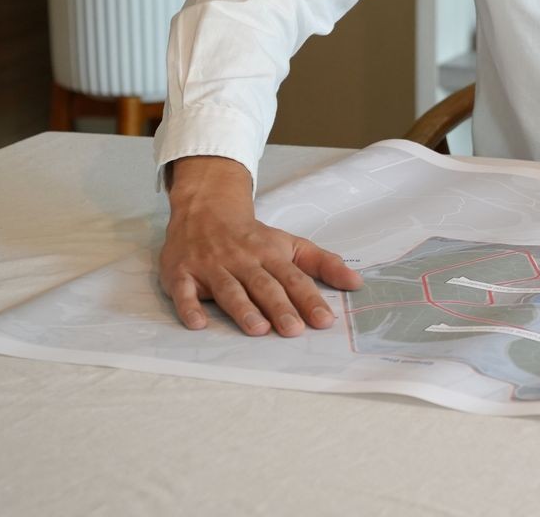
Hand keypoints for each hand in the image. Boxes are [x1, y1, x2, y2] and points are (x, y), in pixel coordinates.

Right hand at [159, 156, 362, 336]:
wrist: (206, 209)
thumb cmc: (254, 237)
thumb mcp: (291, 244)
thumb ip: (323, 263)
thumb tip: (356, 283)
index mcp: (271, 254)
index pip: (294, 278)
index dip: (309, 299)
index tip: (325, 321)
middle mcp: (243, 260)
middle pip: (264, 285)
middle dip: (280, 307)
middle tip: (294, 330)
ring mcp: (212, 267)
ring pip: (229, 289)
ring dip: (243, 309)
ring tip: (258, 329)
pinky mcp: (182, 273)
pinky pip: (184, 291)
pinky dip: (189, 307)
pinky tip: (198, 324)